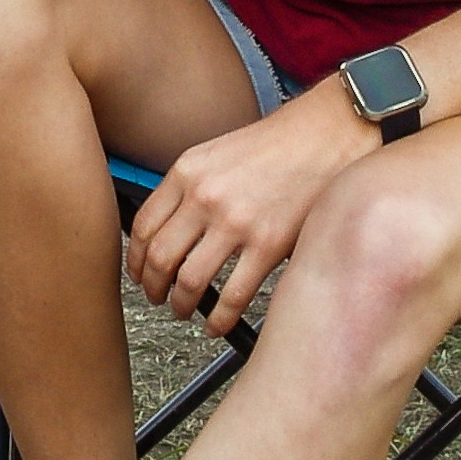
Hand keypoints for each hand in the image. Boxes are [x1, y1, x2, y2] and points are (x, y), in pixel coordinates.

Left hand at [123, 86, 361, 324]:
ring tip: (184, 310)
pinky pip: (232, 296)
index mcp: (187, 171)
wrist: (324, 136)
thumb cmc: (276, 146)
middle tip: (157, 298)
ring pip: (189, 282)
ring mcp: (236, 222)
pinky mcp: (268, 245)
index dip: (136, 260)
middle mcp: (205, 196)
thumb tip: (168, 235)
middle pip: (159, 258)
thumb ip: (189, 189)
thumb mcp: (216, 154)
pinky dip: (219, 319)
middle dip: (152, 288)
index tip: (140, 274)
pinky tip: (217, 323)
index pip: (142, 227)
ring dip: (181, 305)